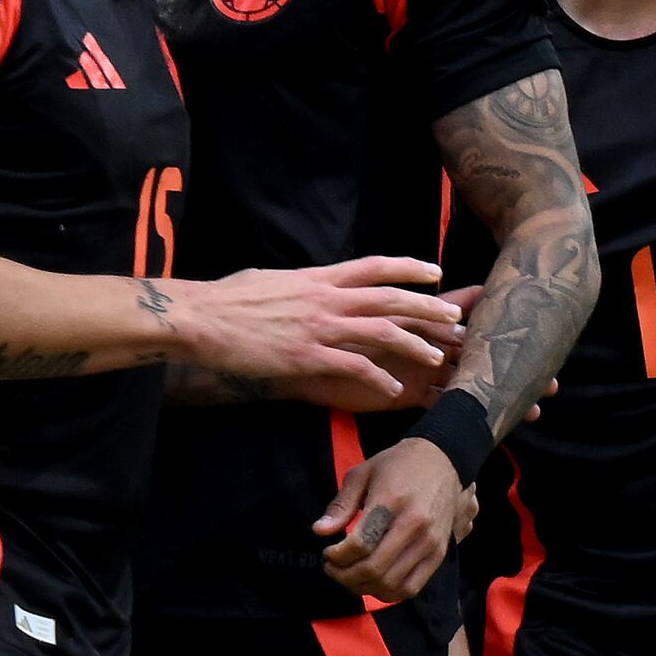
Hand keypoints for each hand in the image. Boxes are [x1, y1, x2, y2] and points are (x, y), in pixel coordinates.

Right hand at [166, 256, 462, 408]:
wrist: (199, 317)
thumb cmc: (226, 300)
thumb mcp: (268, 279)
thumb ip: (296, 282)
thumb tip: (303, 282)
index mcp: (317, 277)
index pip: (374, 267)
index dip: (408, 269)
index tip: (435, 272)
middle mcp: (325, 298)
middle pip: (390, 299)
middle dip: (427, 308)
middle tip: (456, 319)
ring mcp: (318, 327)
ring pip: (381, 332)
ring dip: (414, 345)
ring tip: (437, 358)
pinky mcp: (307, 356)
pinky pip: (354, 367)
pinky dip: (377, 377)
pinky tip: (393, 389)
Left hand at [315, 431, 463, 604]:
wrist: (442, 460)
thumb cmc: (398, 466)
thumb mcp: (362, 474)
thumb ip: (341, 505)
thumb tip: (320, 531)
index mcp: (392, 501)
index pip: (360, 544)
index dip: (337, 556)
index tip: (328, 553)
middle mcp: (415, 525)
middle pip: (374, 569)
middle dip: (344, 576)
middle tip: (333, 568)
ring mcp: (430, 543)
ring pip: (391, 584)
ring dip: (363, 587)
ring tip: (350, 576)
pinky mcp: (439, 554)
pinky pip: (411, 588)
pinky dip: (388, 592)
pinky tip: (374, 582)